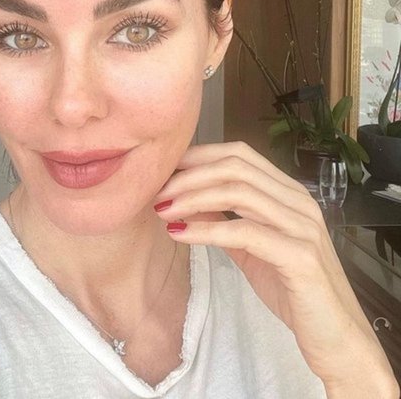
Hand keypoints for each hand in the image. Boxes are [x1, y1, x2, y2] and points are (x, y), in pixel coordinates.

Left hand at [153, 142, 397, 397]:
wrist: (335, 336)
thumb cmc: (290, 287)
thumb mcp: (250, 245)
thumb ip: (224, 217)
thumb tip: (184, 195)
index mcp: (289, 192)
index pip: (239, 155)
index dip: (198, 157)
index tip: (164, 170)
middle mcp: (299, 201)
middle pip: (235, 167)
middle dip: (189, 175)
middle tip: (157, 192)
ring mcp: (302, 226)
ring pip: (239, 192)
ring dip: (192, 198)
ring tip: (162, 210)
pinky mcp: (300, 255)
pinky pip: (244, 232)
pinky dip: (206, 229)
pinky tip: (179, 233)